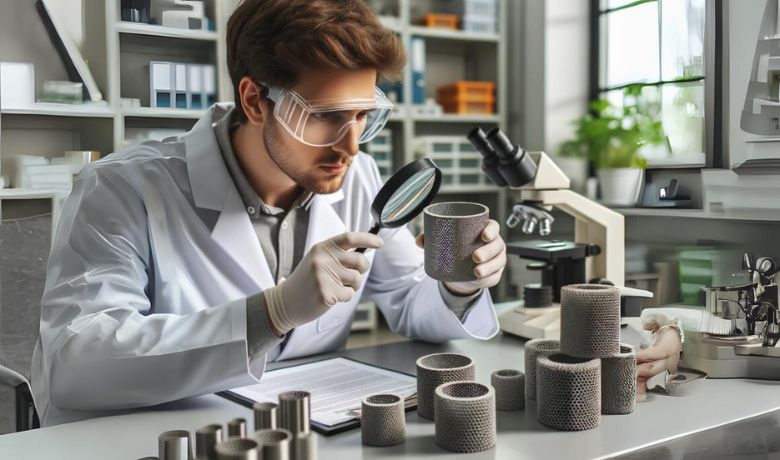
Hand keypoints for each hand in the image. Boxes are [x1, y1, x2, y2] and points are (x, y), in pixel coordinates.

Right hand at [264, 232, 382, 333]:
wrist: (285, 301)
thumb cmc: (307, 281)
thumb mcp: (317, 259)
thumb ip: (337, 254)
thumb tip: (364, 254)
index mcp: (322, 248)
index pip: (349, 238)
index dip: (368, 239)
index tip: (380, 243)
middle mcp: (322, 259)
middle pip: (359, 260)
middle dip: (363, 269)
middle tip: (351, 276)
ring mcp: (323, 277)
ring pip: (356, 279)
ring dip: (351, 286)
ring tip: (334, 287)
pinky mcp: (325, 294)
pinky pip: (349, 294)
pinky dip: (344, 298)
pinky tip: (329, 297)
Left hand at [416, 219, 505, 295]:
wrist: (460, 271)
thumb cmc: (456, 249)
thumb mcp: (446, 243)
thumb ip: (432, 239)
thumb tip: (419, 240)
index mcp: (485, 231)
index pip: (494, 227)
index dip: (491, 230)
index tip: (483, 236)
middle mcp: (494, 244)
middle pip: (497, 245)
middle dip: (488, 251)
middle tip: (475, 257)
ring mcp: (497, 259)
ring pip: (498, 262)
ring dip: (489, 267)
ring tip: (476, 272)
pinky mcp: (495, 274)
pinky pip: (495, 277)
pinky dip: (489, 279)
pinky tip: (482, 280)